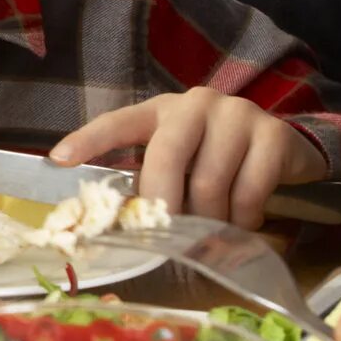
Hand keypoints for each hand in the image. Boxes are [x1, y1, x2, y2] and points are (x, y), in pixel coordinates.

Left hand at [50, 87, 327, 225]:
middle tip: (166, 236)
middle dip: (163, 204)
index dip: (88, 140)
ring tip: (215, 230)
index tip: (58, 159)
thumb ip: (154, 182)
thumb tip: (129, 229)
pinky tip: (245, 222)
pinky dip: (244, 219)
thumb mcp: (181, 163)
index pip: (119, 123)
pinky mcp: (272, 134)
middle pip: (166, 157)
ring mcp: (236, 114)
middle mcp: (195, 104)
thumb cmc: (216, 159)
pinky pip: (249, 190)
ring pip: (209, 182)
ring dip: (210, 220)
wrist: (283, 146)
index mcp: (160, 112)